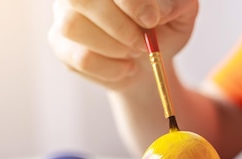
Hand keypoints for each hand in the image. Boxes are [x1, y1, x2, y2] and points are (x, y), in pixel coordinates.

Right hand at [49, 0, 197, 87]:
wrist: (148, 63)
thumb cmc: (162, 30)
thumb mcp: (181, 14)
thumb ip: (177, 4)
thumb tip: (161, 10)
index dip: (131, 2)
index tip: (152, 20)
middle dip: (118, 26)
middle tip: (142, 43)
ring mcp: (64, 14)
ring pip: (73, 26)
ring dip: (113, 47)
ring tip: (134, 53)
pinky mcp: (60, 45)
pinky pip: (80, 58)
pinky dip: (111, 69)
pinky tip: (125, 68)